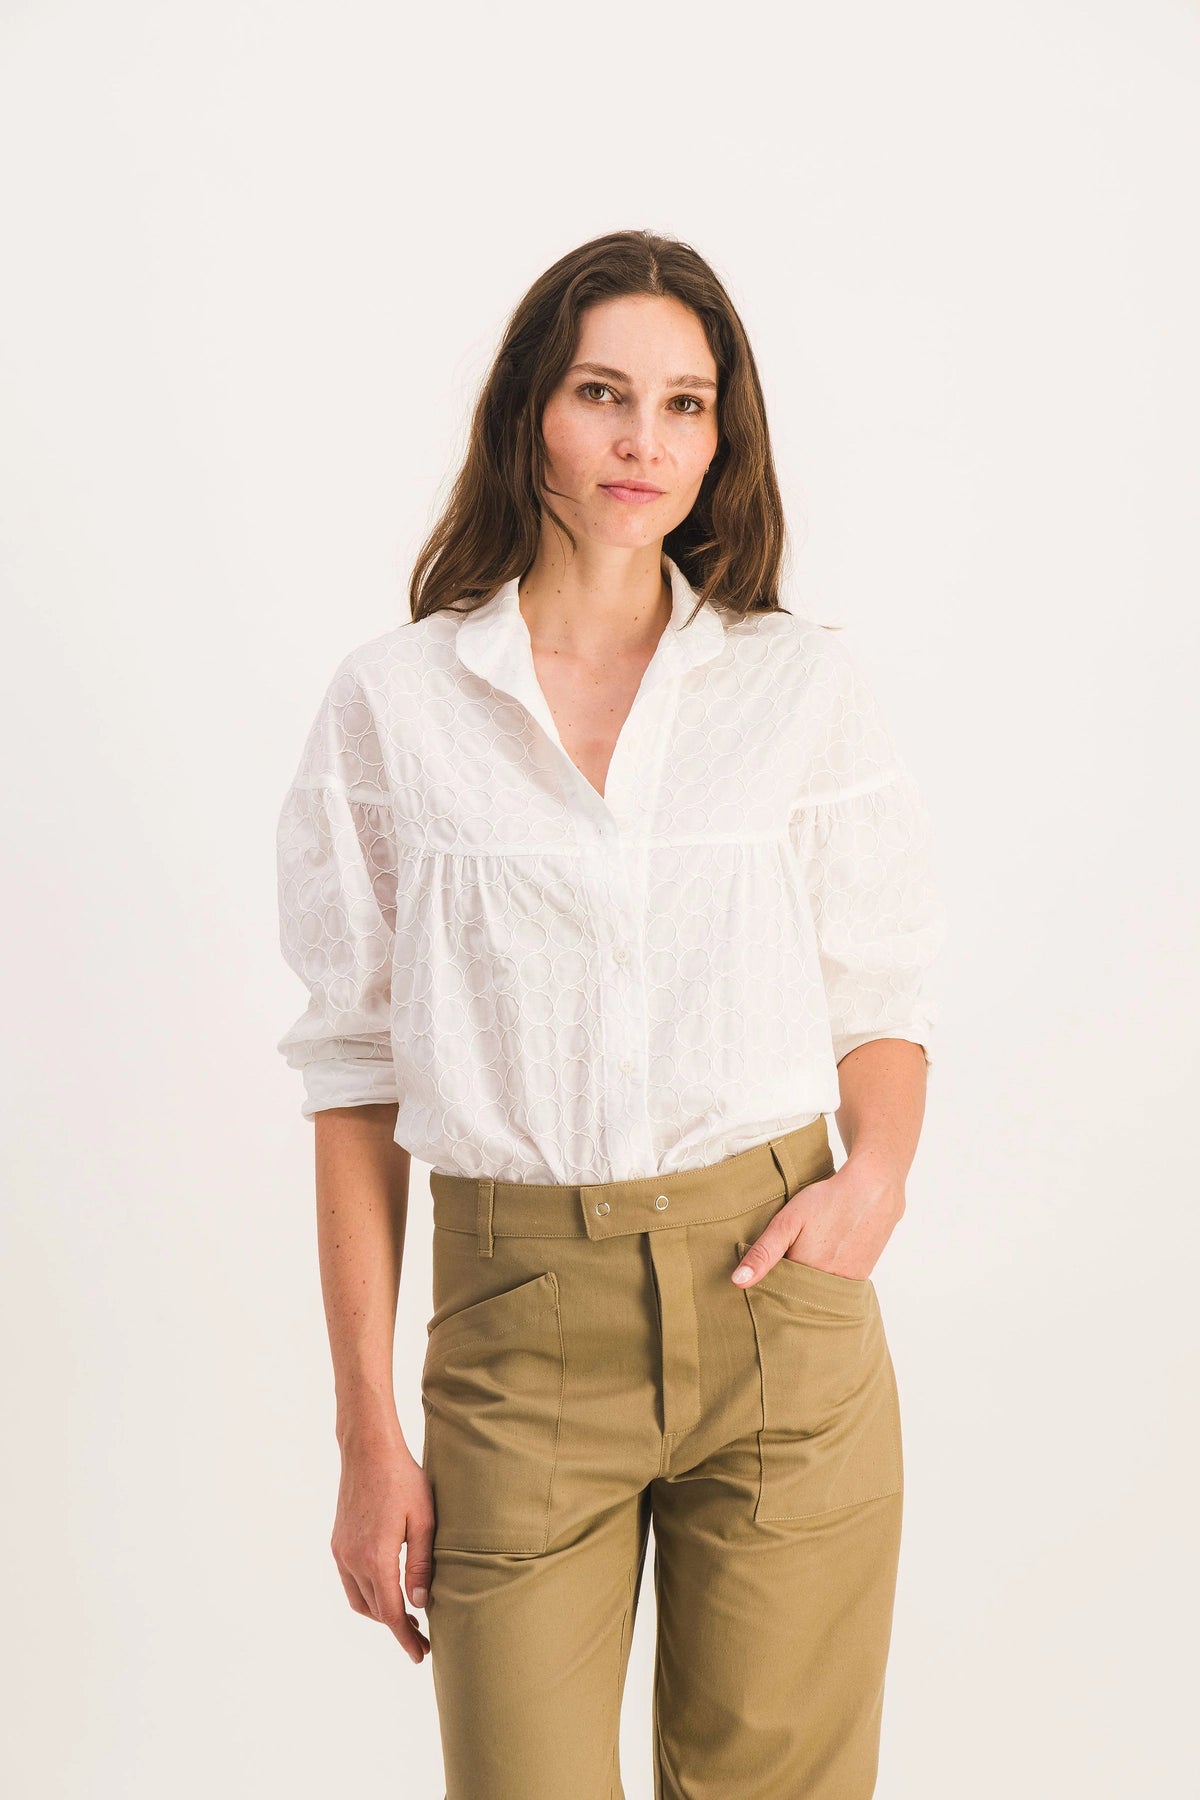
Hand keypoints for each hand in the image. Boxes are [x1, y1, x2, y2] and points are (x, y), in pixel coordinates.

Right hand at [331, 1426, 433, 1665]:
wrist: (368, 1450)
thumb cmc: (403, 1479)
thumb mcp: (424, 1520)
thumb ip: (422, 1564)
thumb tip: (420, 1604)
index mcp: (376, 1558)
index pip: (391, 1613)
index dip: (406, 1638)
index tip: (420, 1655)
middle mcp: (353, 1560)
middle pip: (376, 1610)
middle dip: (397, 1628)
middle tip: (422, 1637)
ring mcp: (342, 1552)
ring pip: (359, 1599)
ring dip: (381, 1612)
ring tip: (407, 1616)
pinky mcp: (338, 1542)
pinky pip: (350, 1581)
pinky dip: (368, 1594)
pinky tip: (386, 1590)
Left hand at [731, 1161, 904, 1287]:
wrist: (874, 1190)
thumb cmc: (827, 1201)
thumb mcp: (788, 1222)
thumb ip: (764, 1253)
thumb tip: (738, 1282)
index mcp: (804, 1275)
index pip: (777, 1292)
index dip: (767, 1281)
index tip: (761, 1271)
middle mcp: (827, 1287)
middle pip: (798, 1295)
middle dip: (788, 1283)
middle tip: (790, 1253)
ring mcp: (846, 1283)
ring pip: (817, 1292)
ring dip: (808, 1281)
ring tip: (807, 1254)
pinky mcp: (860, 1277)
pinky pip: (836, 1287)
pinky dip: (826, 1278)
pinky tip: (825, 1256)